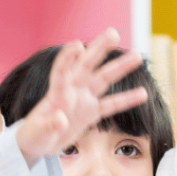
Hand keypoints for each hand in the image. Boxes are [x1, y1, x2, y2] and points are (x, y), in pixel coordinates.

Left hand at [16, 29, 148, 162]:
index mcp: (56, 94)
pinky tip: (143, 93)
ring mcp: (83, 100)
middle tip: (113, 33)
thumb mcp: (37, 133)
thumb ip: (49, 126)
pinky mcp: (91, 113)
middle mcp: (72, 91)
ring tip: (138, 55)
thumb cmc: (33, 135)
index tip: (78, 46)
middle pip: (87, 65)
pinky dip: (127, 100)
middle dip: (99, 49)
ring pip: (103, 79)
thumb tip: (60, 119)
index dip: (68, 57)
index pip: (61, 71)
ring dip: (119, 68)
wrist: (38, 142)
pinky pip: (112, 105)